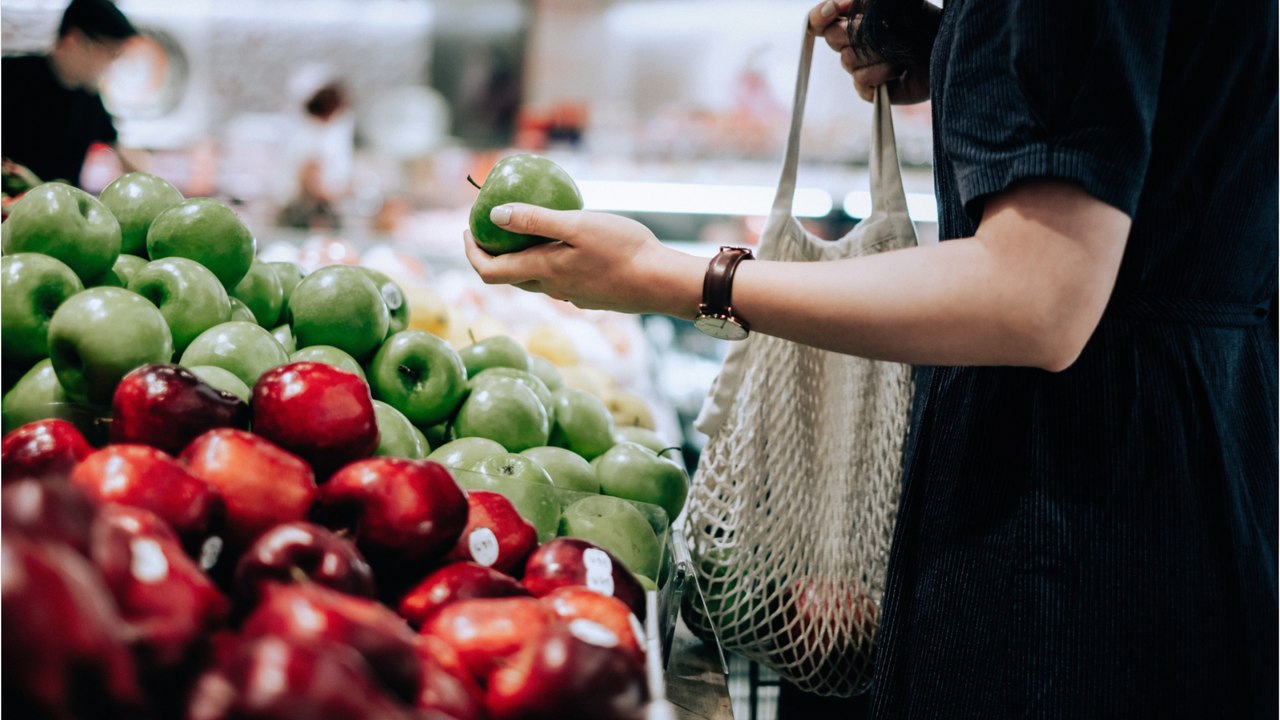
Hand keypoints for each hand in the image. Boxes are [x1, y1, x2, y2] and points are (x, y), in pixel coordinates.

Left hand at [463, 204, 702, 317]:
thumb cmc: (623, 249)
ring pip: (535, 280)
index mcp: (543, 271)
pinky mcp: (590, 296)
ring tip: (526, 232)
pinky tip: (566, 244)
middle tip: (490, 228)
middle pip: (508, 277)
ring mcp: (572, 296)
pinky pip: (559, 280)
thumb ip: (535, 220)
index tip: (467, 231)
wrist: (661, 282)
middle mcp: (552, 289)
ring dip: (521, 259)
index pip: (489, 272)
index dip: (471, 254)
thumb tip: (495, 215)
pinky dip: (548, 263)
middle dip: (492, 254)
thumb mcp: (577, 225)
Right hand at [808, 0, 930, 104]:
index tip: (834, 8)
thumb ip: (861, 0)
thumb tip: (838, 3)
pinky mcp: (869, 90)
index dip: (820, 16)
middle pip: (832, 38)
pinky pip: (861, 81)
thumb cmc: (921, 24)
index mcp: (853, 22)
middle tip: (883, 30)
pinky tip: (898, 69)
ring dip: (876, 52)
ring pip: (848, 60)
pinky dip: (881, 72)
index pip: (820, 21)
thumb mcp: (889, 5)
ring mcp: (860, 68)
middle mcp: (853, 45)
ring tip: (899, 51)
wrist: (945, 49)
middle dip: (856, 32)